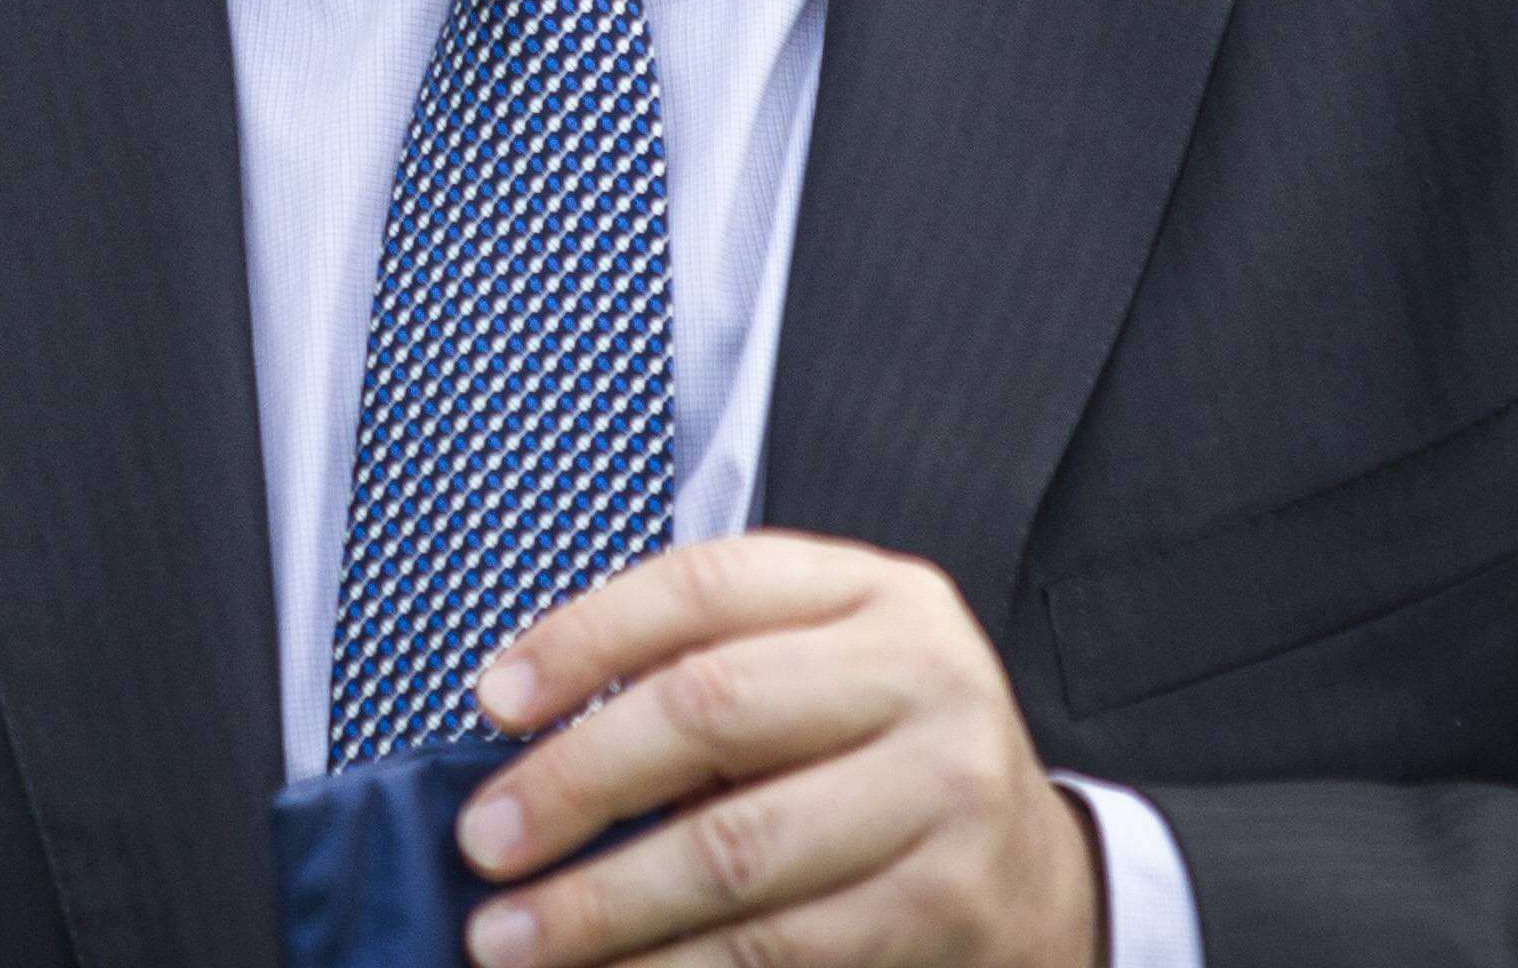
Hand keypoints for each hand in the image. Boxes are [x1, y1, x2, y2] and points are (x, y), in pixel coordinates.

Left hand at [453, 533, 1098, 967]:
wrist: (1033, 875)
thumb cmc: (876, 761)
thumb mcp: (818, 674)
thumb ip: (697, 675)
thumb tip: (520, 739)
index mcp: (875, 592)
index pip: (703, 586)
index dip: (582, 638)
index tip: (491, 703)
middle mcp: (923, 677)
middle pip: (711, 709)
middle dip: (577, 781)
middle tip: (484, 842)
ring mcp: (945, 796)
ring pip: (736, 850)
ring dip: (602, 905)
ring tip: (512, 938)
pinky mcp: (942, 910)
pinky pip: (779, 951)